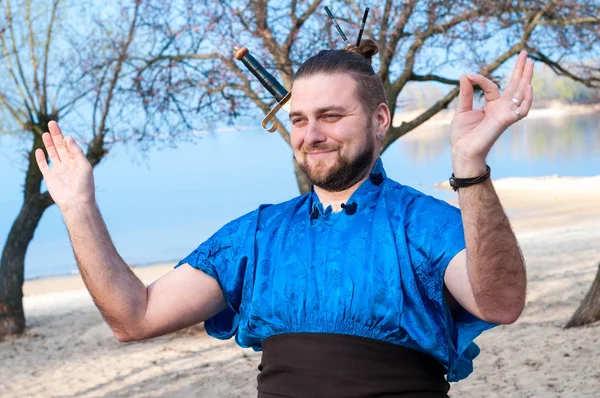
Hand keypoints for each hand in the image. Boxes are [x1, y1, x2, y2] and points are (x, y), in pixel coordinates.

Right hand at [35, 121, 95, 211]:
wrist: (76, 202)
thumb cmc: (84, 185)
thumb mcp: (84, 166)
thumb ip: (77, 152)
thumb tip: (68, 138)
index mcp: (78, 162)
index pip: (71, 147)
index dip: (67, 139)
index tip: (65, 135)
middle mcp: (68, 165)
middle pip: (60, 147)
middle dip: (56, 135)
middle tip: (52, 123)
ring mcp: (59, 171)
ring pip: (52, 154)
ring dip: (49, 144)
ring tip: (45, 133)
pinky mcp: (50, 178)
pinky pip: (44, 166)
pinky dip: (41, 158)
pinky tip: (39, 150)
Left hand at [450, 51, 533, 175]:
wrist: (462, 151)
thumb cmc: (462, 135)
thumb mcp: (462, 110)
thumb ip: (466, 93)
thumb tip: (465, 75)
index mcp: (491, 107)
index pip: (493, 87)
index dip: (481, 80)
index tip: (468, 75)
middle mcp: (501, 109)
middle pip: (515, 87)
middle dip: (519, 71)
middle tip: (524, 54)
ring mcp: (505, 114)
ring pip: (521, 94)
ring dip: (526, 78)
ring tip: (530, 62)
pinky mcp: (506, 121)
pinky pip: (522, 110)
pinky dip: (527, 99)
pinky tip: (528, 86)